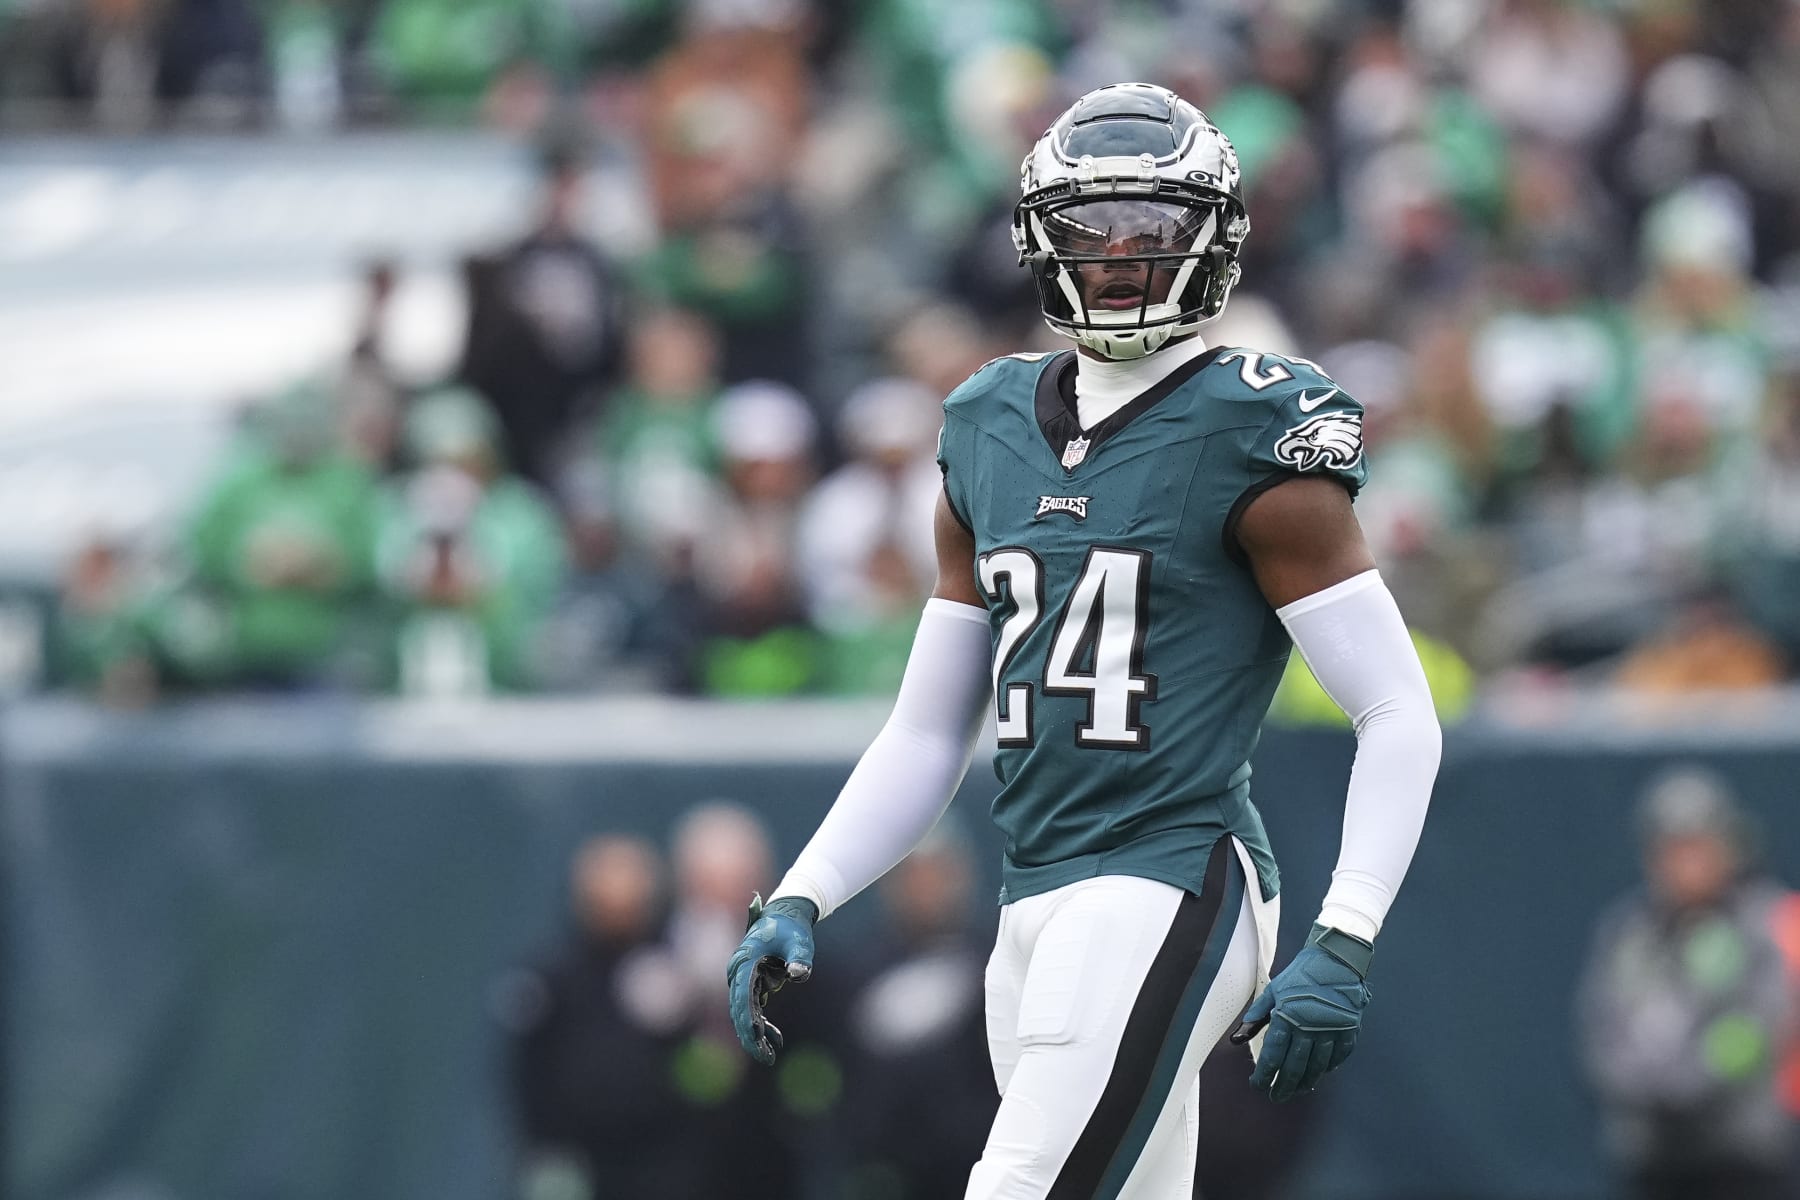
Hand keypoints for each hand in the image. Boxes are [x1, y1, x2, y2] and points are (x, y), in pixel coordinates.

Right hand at [726, 893, 817, 1065]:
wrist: (787, 913)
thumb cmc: (792, 927)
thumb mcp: (799, 941)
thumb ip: (800, 956)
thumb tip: (800, 973)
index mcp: (744, 962)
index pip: (742, 995)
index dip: (747, 1018)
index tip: (756, 1037)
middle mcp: (738, 972)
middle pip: (739, 1010)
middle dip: (750, 1036)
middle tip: (765, 1058)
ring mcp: (743, 979)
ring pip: (744, 1013)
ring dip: (756, 1034)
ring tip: (770, 1056)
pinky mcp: (752, 983)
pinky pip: (753, 1009)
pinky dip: (763, 1024)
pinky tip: (776, 1039)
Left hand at [1230, 923, 1372, 1101]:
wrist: (1336, 958)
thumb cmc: (1301, 973)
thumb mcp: (1273, 991)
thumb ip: (1256, 1016)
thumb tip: (1237, 1039)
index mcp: (1287, 1017)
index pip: (1273, 1055)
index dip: (1264, 1075)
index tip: (1257, 1086)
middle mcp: (1309, 1027)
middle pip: (1294, 1067)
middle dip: (1283, 1086)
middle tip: (1276, 1097)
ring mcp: (1331, 1030)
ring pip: (1317, 1066)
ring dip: (1305, 1082)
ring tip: (1297, 1091)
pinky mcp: (1349, 1029)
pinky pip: (1338, 1057)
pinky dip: (1329, 1068)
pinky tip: (1320, 1074)